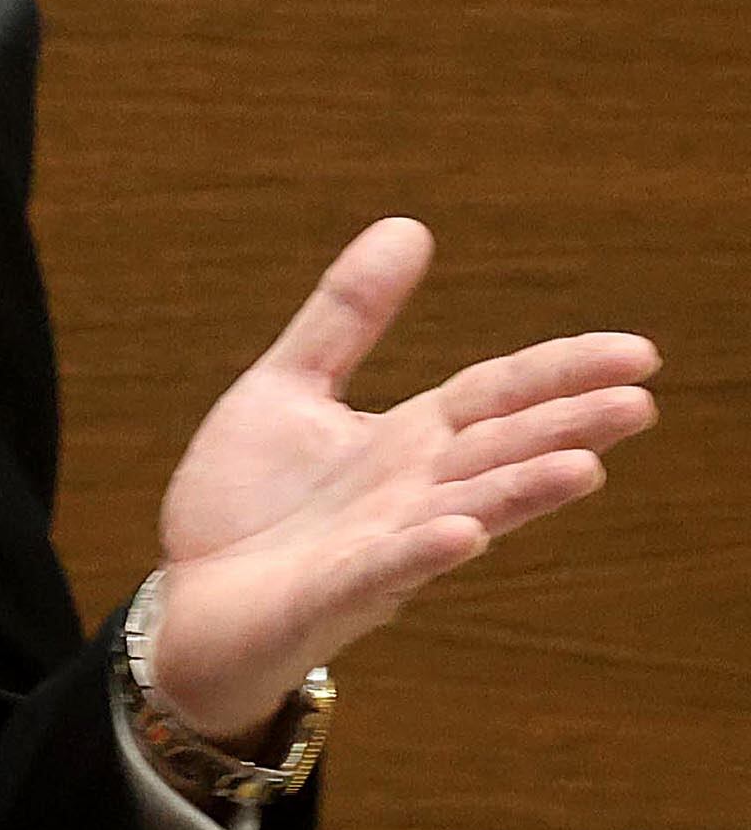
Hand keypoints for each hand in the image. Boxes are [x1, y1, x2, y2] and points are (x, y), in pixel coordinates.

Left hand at [150, 218, 659, 742]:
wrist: (189, 604)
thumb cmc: (249, 503)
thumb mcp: (288, 387)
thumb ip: (346, 316)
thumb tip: (409, 225)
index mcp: (406, 443)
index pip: (497, 396)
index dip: (562, 372)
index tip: (641, 351)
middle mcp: (411, 496)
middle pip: (498, 452)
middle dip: (566, 430)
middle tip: (641, 403)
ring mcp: (377, 550)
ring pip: (462, 514)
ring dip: (519, 494)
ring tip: (585, 467)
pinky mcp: (327, 595)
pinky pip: (379, 572)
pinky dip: (419, 553)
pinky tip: (462, 533)